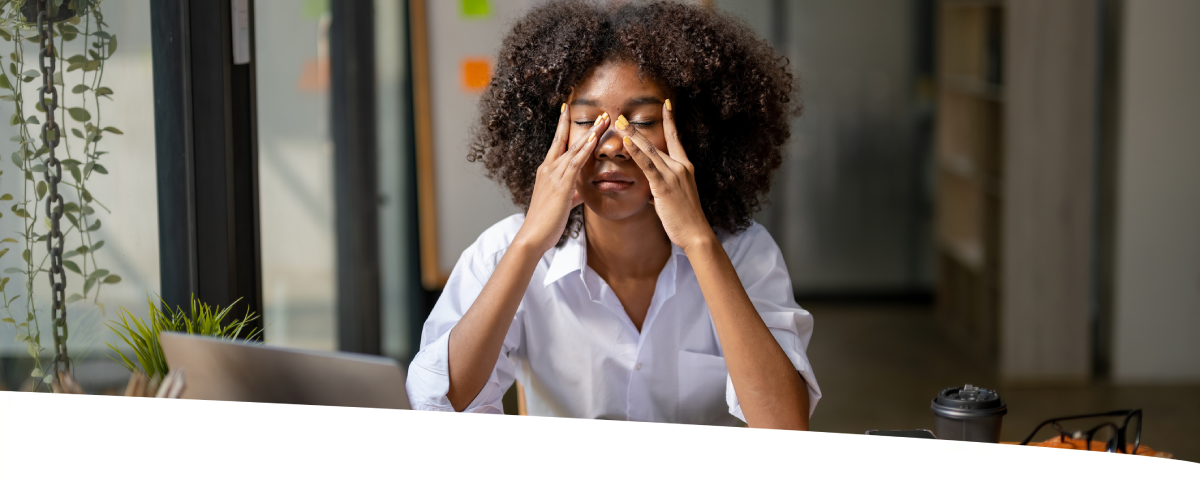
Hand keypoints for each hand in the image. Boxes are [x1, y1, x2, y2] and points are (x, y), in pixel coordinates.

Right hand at [512, 104, 609, 254]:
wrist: (533, 235)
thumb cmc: (546, 221)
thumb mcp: (562, 203)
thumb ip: (573, 193)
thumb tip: (584, 191)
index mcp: (546, 171)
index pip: (557, 143)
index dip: (564, 126)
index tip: (569, 110)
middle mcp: (548, 168)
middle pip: (567, 140)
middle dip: (583, 125)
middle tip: (600, 113)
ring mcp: (553, 175)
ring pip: (574, 148)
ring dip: (591, 133)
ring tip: (604, 120)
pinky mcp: (561, 185)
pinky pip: (575, 162)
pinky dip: (585, 149)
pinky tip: (594, 139)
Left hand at [615, 101, 715, 250]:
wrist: (696, 233)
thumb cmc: (685, 218)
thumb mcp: (675, 197)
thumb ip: (663, 188)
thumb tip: (652, 189)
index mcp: (685, 166)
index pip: (676, 138)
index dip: (670, 120)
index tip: (666, 105)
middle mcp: (680, 166)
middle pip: (657, 142)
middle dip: (637, 128)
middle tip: (622, 116)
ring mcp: (673, 175)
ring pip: (650, 150)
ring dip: (633, 134)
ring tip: (619, 122)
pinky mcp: (664, 186)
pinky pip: (648, 165)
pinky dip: (636, 152)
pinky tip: (627, 142)